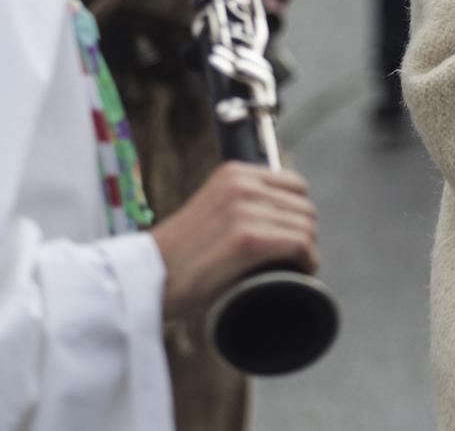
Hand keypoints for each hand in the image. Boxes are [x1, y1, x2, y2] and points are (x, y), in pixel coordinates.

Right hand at [151, 163, 318, 318]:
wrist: (147, 281)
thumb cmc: (179, 257)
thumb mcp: (212, 211)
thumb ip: (241, 204)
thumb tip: (281, 216)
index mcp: (233, 173)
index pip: (295, 185)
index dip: (297, 213)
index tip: (290, 235)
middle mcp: (241, 184)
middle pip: (304, 206)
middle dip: (303, 234)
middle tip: (291, 258)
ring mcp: (245, 209)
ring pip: (306, 226)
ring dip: (306, 250)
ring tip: (292, 268)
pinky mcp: (249, 239)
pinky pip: (300, 244)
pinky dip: (307, 261)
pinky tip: (299, 272)